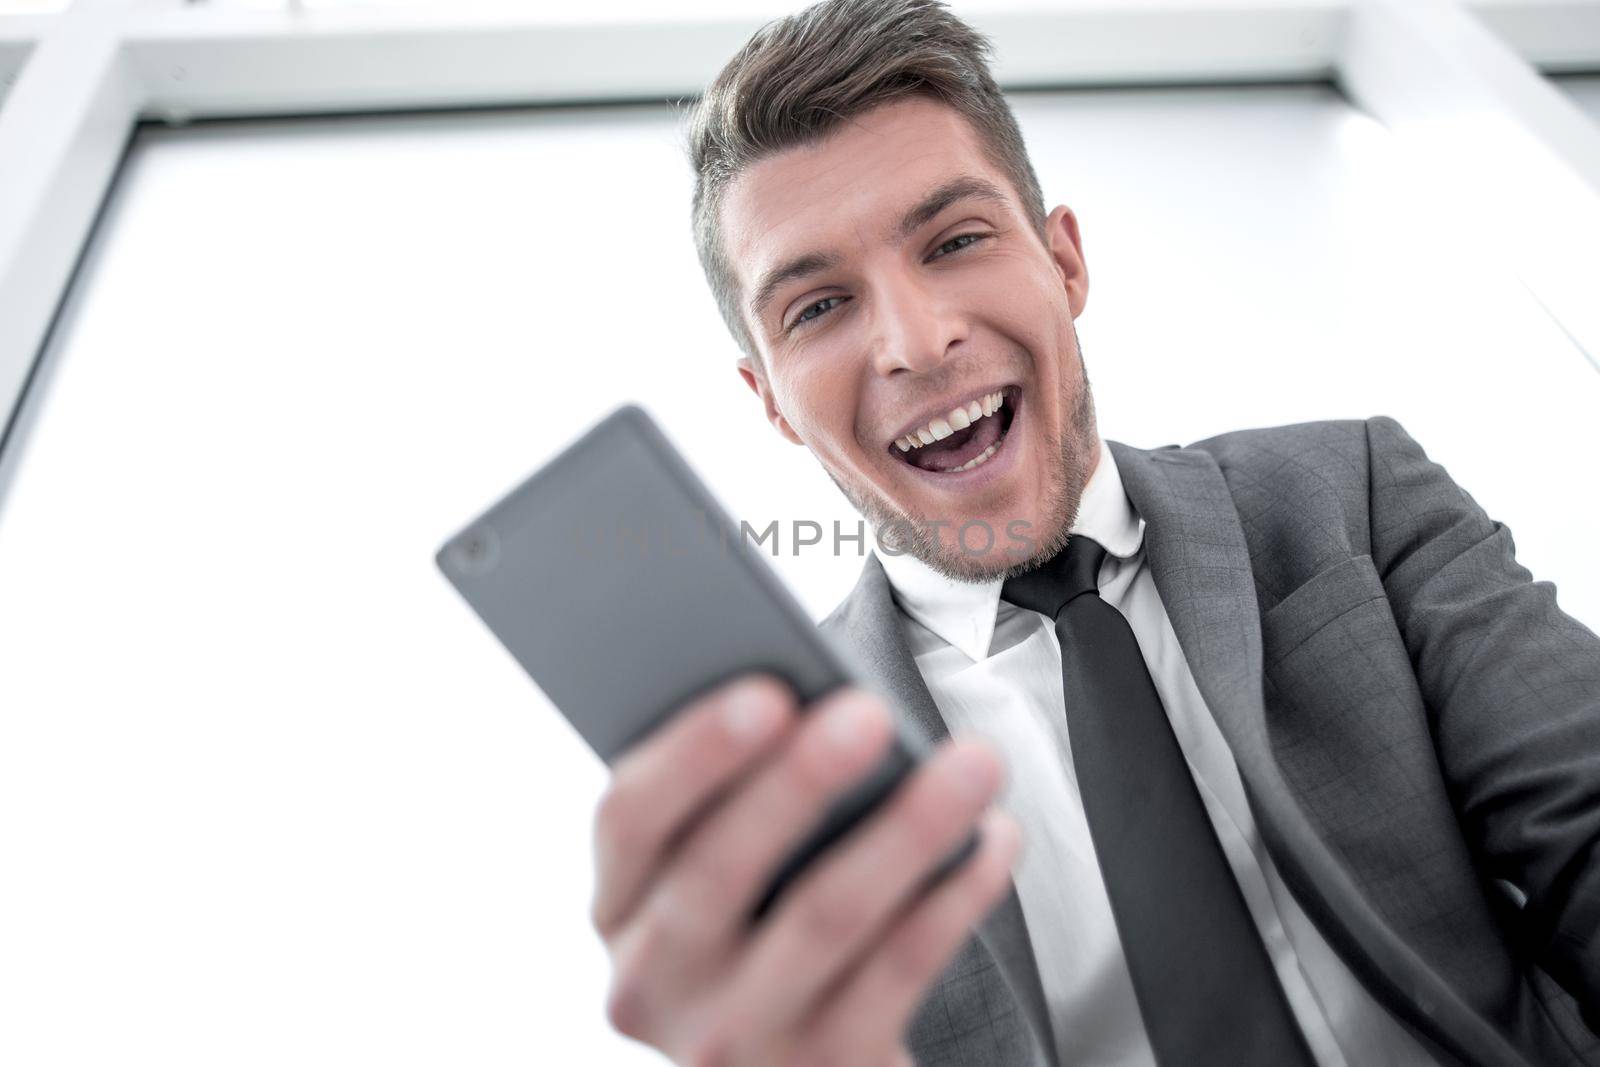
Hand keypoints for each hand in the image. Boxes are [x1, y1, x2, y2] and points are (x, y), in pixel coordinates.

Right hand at [589, 673, 1019, 1065]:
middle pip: (719, 871)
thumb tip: (819, 704)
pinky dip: (954, 896)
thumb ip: (733, 797)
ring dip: (907, 830)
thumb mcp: (716, 865)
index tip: (768, 692)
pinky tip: (995, 837)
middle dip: (798, 783)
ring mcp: (734, 1039)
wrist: (796, 1060)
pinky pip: (898, 971)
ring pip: (825, 918)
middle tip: (871, 711)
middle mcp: (653, 980)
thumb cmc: (763, 909)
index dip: (693, 755)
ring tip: (973, 761)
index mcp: (618, 902)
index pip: (629, 818)